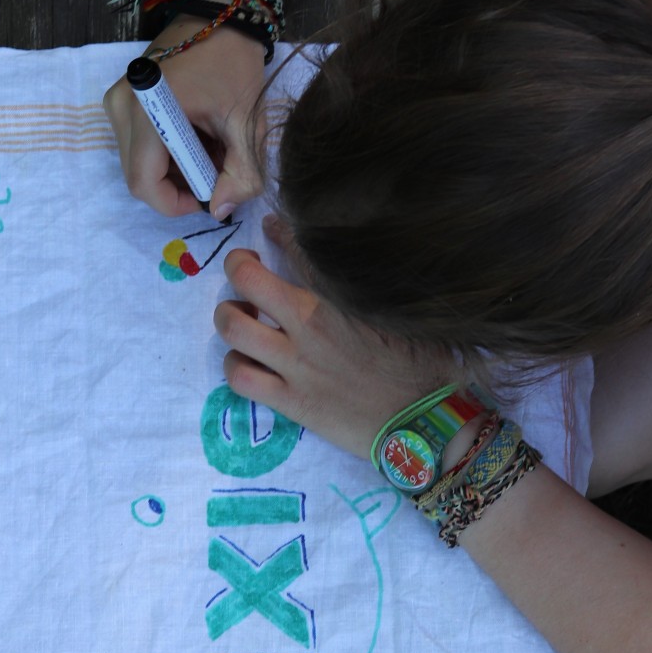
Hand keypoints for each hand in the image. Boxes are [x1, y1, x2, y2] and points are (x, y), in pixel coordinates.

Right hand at [104, 16, 266, 218]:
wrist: (224, 14)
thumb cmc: (235, 63)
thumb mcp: (246, 123)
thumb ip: (241, 173)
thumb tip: (221, 211)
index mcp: (148, 112)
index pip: (143, 182)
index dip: (174, 203)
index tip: (207, 198)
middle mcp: (121, 107)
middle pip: (139, 174)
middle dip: (178, 184)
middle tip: (216, 172)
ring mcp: (117, 100)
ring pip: (138, 161)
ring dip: (174, 168)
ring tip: (210, 150)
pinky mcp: (122, 97)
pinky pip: (137, 142)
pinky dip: (167, 150)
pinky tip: (196, 136)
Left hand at [214, 222, 454, 458]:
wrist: (423, 424)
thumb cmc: (421, 366)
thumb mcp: (400, 314)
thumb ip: (368, 286)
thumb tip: (347, 261)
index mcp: (341, 299)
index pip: (296, 249)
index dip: (279, 230)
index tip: (272, 228)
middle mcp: (310, 327)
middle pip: (247, 280)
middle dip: (237, 266)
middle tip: (245, 272)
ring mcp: (295, 366)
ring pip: (233, 328)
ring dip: (228, 317)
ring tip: (241, 318)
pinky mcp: (290, 402)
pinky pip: (240, 377)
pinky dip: (235, 363)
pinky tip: (247, 361)